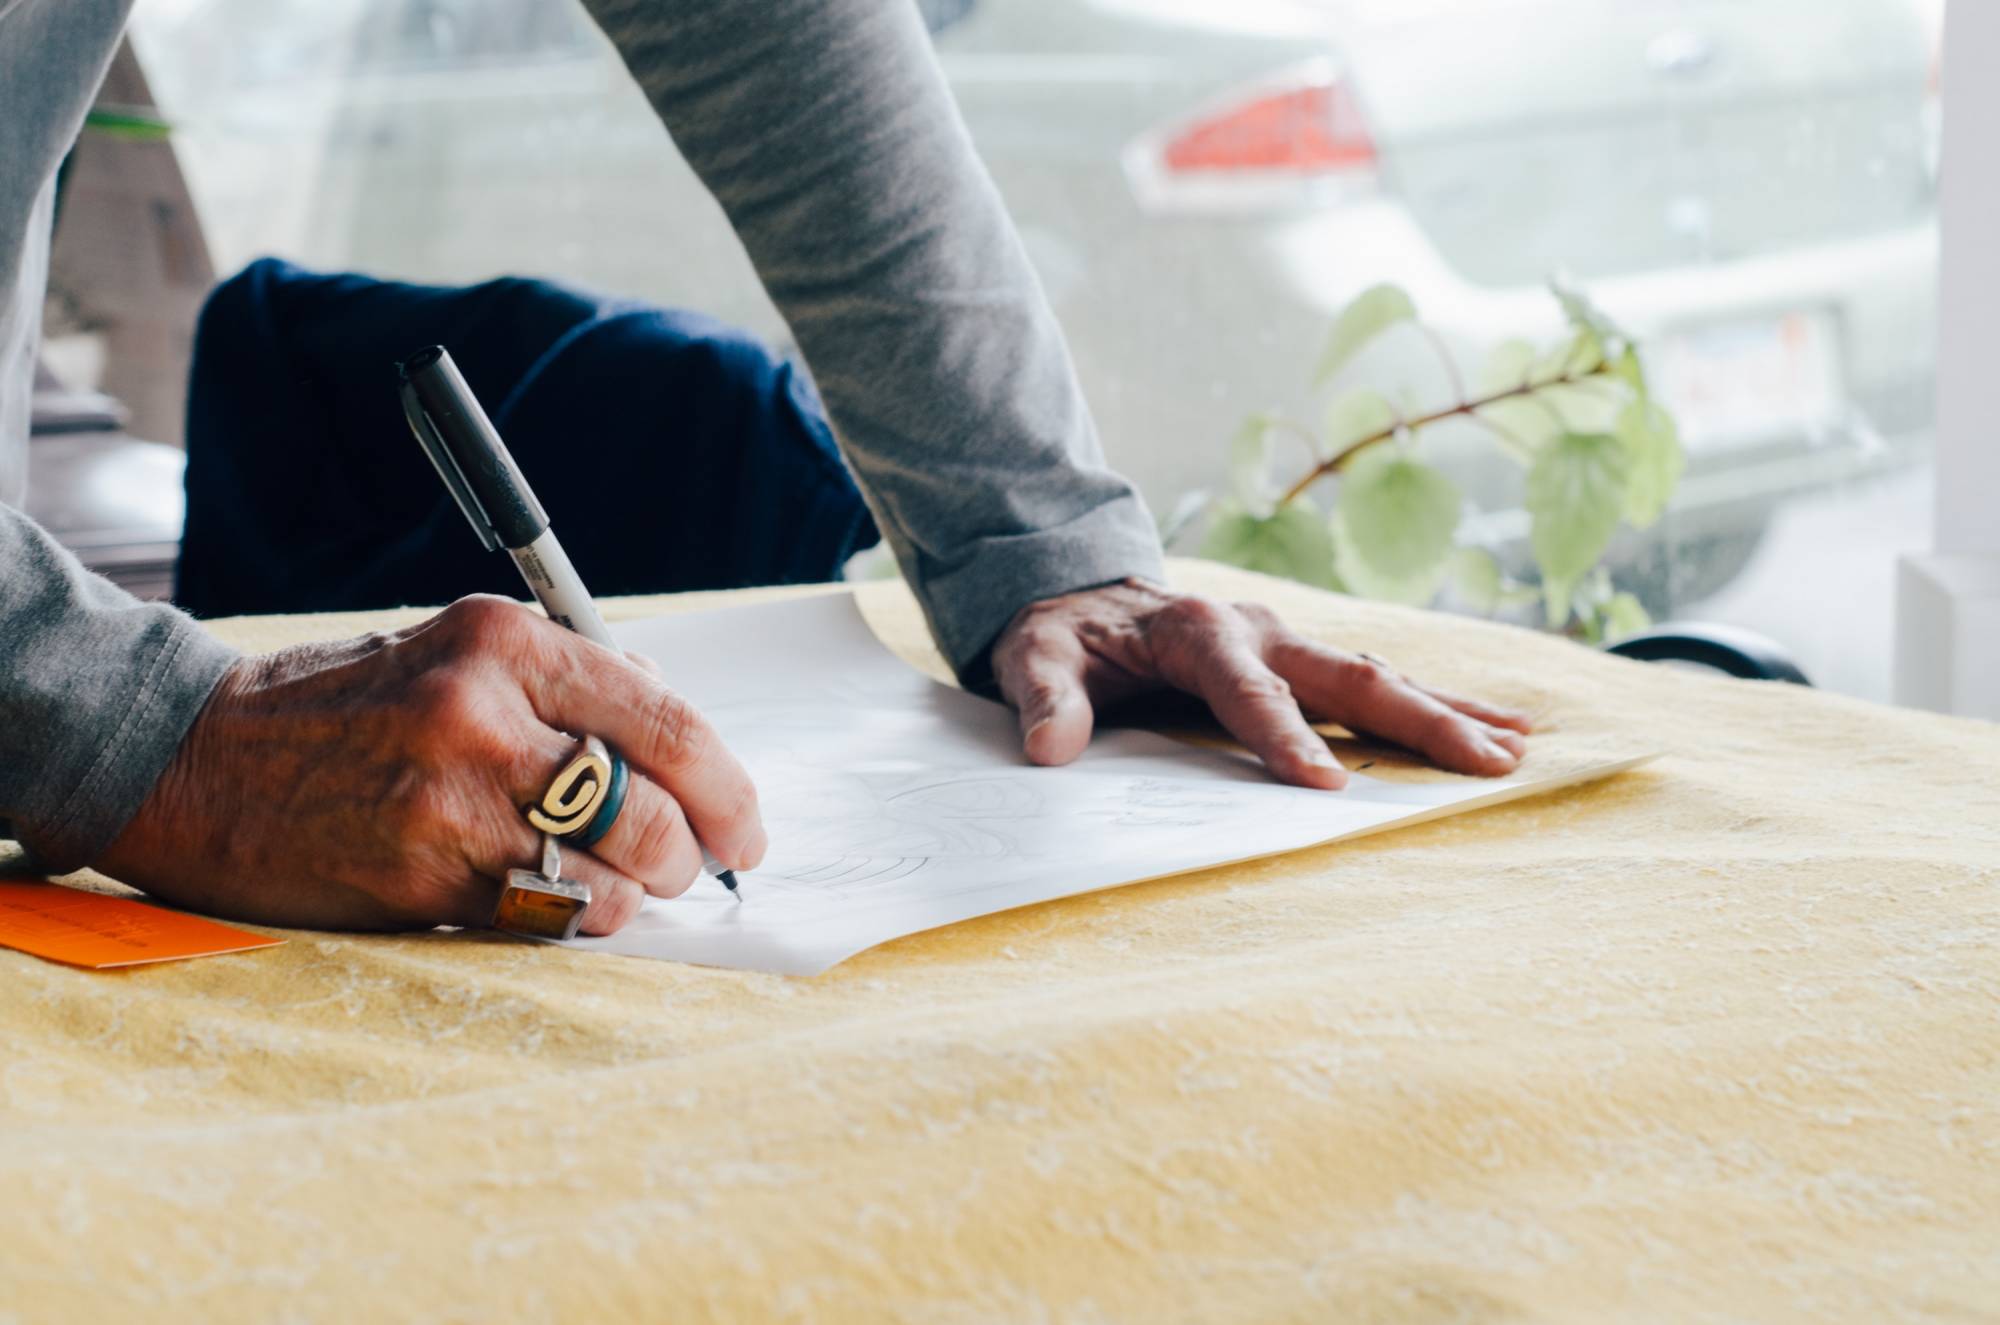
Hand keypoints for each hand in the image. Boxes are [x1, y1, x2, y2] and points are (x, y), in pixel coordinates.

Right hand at [97, 596, 765, 935]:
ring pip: (609, 875)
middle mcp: (482, 714)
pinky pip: (547, 916)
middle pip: (651, 806)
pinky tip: (559, 901)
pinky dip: (576, 919)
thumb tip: (677, 734)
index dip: (728, 786)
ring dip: (636, 893)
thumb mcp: (455, 653)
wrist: (195, 763)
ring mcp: (449, 802)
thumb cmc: (347, 706)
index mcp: (504, 642)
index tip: (746, 825)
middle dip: (691, 851)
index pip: (664, 718)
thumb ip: (570, 683)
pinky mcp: (421, 877)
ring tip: (620, 883)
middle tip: (689, 864)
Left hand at [990, 579, 1530, 787]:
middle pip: (1348, 677)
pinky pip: (1373, 683)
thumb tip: (1051, 750)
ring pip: (1377, 677)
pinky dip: (1434, 703)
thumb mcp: (1032, 657)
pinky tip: (1495, 727)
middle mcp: (1257, 629)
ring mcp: (1285, 642)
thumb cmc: (1060, 635)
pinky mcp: (1298, 659)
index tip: (1327, 785)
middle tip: (1485, 761)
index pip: (1250, 692)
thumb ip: (1043, 699)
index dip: (1286, 737)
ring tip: (1517, 747)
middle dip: (1418, 721)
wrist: (1077, 595)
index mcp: (1198, 631)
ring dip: (1446, 712)